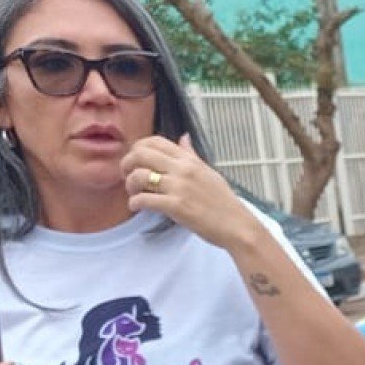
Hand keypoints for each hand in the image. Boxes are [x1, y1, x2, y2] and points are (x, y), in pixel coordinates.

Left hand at [124, 134, 250, 251]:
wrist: (238, 226)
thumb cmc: (225, 203)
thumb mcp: (209, 173)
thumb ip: (192, 155)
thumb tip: (184, 138)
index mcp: (190, 160)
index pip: (155, 141)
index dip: (138, 147)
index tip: (136, 159)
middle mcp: (183, 170)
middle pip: (140, 154)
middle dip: (127, 164)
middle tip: (128, 176)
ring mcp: (179, 188)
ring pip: (138, 176)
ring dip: (130, 185)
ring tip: (135, 193)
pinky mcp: (176, 207)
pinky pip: (144, 199)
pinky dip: (135, 203)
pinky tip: (138, 207)